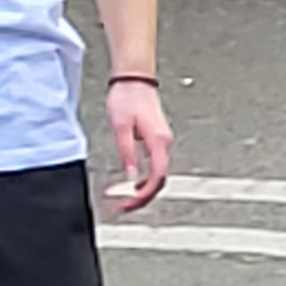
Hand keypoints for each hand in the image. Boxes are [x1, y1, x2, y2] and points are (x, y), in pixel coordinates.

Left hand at [105, 77, 172, 212]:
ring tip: (126, 197)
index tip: (129, 203)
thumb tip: (130, 175)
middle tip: (125, 207)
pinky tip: (133, 182)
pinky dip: (145, 178)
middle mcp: (164, 142)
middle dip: (143, 197)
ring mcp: (162, 140)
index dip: (144, 194)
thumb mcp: (121, 127)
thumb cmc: (127, 97)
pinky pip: (156, 165)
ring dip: (144, 188)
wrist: (135, 78)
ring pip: (158, 173)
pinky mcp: (157, 138)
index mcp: (158, 141)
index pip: (157, 176)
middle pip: (160, 178)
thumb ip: (127, 152)